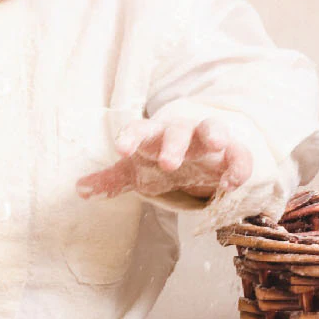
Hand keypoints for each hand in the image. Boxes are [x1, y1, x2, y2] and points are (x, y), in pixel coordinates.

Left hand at [76, 114, 252, 201]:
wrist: (192, 150)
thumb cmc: (157, 158)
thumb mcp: (135, 171)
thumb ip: (111, 181)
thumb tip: (80, 190)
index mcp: (153, 135)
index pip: (139, 130)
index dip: (130, 137)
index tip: (122, 150)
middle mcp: (181, 132)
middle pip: (177, 130)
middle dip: (174, 143)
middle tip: (168, 163)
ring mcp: (207, 139)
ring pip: (212, 128)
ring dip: (214, 133)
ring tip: (216, 144)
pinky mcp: (230, 152)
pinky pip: (239, 154)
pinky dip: (238, 165)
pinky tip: (232, 184)